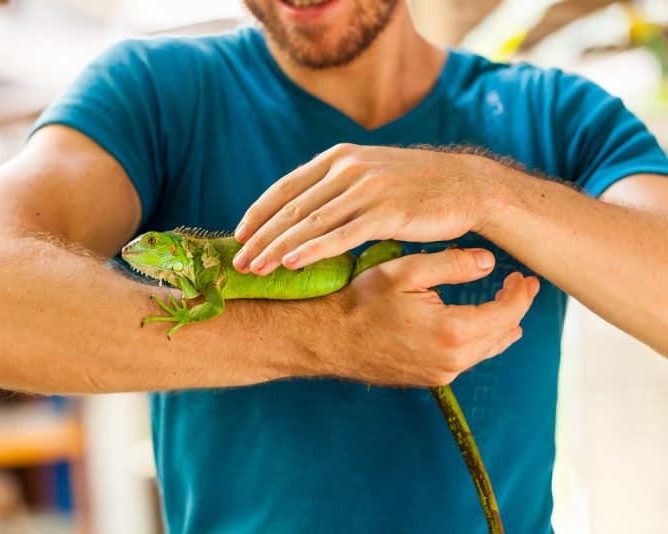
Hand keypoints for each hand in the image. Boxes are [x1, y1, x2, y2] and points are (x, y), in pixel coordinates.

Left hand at [232, 143, 492, 274]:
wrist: (467, 186)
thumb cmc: (415, 187)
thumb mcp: (370, 175)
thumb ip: (336, 186)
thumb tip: (303, 211)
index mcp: (339, 157)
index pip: (286, 186)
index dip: (258, 212)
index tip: (238, 235)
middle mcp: (348, 167)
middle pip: (292, 207)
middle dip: (260, 237)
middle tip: (237, 262)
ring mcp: (367, 188)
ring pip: (310, 223)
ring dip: (277, 248)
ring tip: (255, 269)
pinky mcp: (387, 211)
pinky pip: (341, 235)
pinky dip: (312, 250)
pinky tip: (290, 264)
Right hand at [316, 248, 538, 386]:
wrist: (327, 338)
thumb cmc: (361, 301)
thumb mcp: (407, 271)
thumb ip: (453, 264)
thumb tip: (490, 261)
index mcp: (454, 332)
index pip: (507, 312)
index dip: (522, 293)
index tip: (525, 277)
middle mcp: (453, 361)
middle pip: (502, 333)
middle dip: (515, 307)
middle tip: (520, 286)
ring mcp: (440, 375)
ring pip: (485, 349)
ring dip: (499, 325)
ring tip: (507, 306)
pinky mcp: (427, 379)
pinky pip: (465, 360)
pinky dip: (478, 340)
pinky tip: (477, 328)